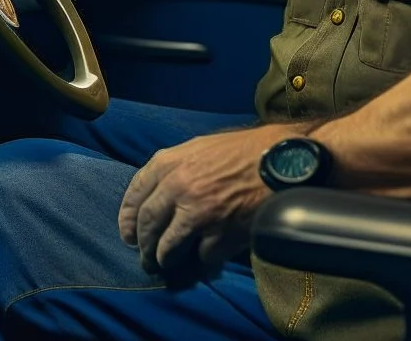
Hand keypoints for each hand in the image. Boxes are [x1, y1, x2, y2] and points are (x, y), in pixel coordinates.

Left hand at [118, 123, 291, 275]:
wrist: (283, 161)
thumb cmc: (246, 150)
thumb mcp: (204, 147)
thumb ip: (177, 168)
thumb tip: (159, 196)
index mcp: (172, 161)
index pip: (135, 194)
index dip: (127, 217)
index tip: (128, 233)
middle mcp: (179, 187)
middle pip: (147, 226)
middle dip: (144, 245)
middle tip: (148, 256)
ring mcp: (198, 214)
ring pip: (167, 249)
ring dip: (167, 259)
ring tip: (171, 263)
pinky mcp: (219, 235)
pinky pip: (201, 257)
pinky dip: (204, 258)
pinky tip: (210, 252)